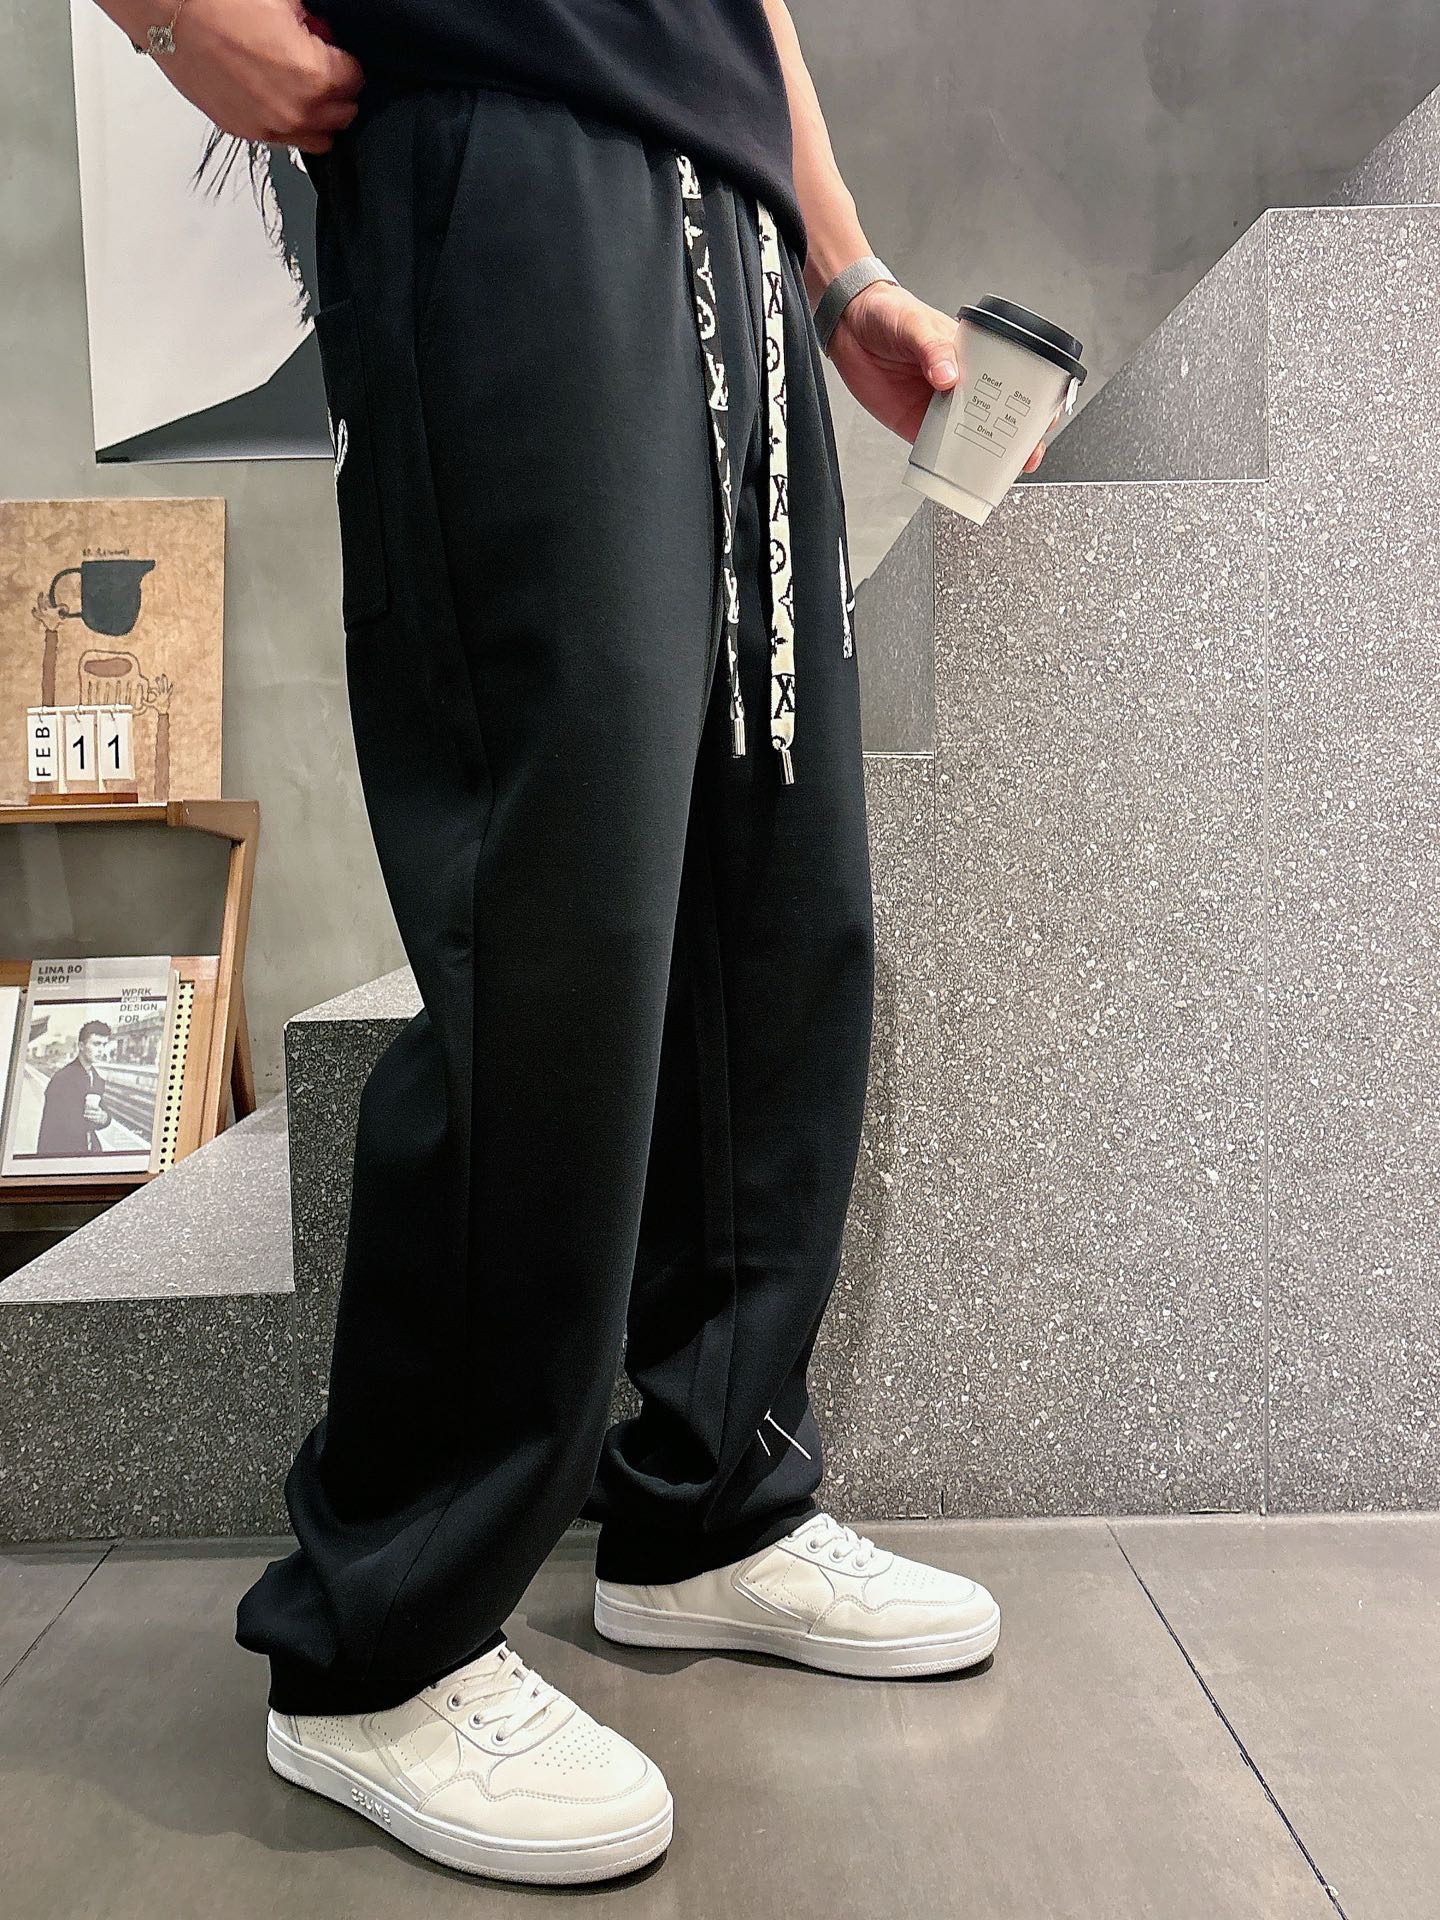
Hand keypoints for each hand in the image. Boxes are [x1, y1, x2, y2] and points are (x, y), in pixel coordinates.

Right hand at [99, 0, 363, 149]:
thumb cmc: (220, 1)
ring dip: (316, 115)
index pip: (356, 81)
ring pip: (317, 137)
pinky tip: (272, 92)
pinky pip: (283, 140)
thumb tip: (319, 34)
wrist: (168, 9)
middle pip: (342, 115)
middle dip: (336, 91)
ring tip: (298, 85)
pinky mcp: (242, 130)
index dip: (345, 60)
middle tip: (318, 64)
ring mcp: (268, 127)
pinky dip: (286, 121)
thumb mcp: (284, 1)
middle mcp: (295, 112)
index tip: (332, 49)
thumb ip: (313, 25)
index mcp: (315, 77)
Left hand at [827, 281, 1057, 466]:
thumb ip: (932, 349)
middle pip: (999, 414)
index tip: (1043, 416)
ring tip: (1001, 472)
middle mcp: (962, 384)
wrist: (849, 326)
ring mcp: (941, 407)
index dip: (1032, 399)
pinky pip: (938, 451)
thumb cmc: (888, 314)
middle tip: (1028, 454)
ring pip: (972, 437)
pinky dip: (951, 465)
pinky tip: (962, 477)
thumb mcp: (914, 324)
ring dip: (987, 456)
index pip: (1012, 378)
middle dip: (1017, 437)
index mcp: (974, 356)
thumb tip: (947, 375)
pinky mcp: (916, 425)